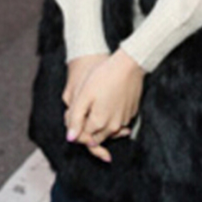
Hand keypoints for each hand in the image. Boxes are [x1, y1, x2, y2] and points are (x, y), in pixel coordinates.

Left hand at [65, 49, 143, 163]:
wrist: (129, 64)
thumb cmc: (103, 76)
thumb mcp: (83, 95)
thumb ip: (75, 118)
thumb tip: (70, 137)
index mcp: (98, 123)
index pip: (83, 135)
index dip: (76, 126)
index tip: (75, 112)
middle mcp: (113, 127)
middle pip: (96, 136)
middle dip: (88, 128)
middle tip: (85, 109)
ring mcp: (124, 120)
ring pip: (108, 130)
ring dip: (101, 124)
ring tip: (97, 104)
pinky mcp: (131, 113)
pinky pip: (119, 121)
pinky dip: (112, 117)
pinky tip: (109, 102)